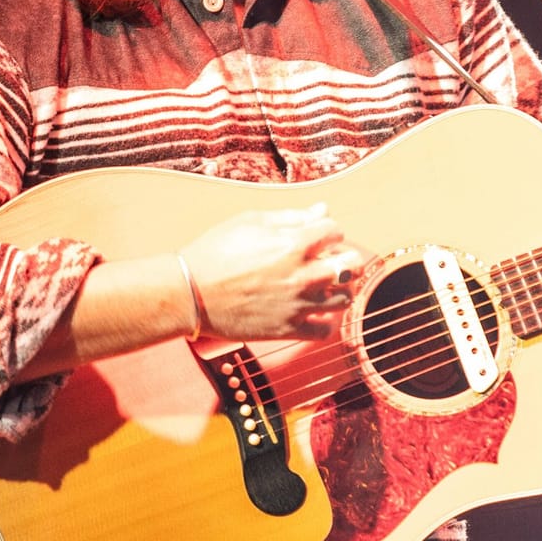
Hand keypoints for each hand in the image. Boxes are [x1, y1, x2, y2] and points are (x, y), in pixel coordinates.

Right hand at [179, 204, 367, 341]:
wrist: (189, 293)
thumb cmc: (215, 252)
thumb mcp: (250, 221)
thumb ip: (291, 216)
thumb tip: (323, 210)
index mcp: (295, 243)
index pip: (336, 231)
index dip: (328, 231)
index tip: (317, 237)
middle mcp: (304, 275)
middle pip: (352, 266)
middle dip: (345, 258)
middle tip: (331, 260)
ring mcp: (299, 304)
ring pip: (344, 298)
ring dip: (338, 289)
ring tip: (323, 286)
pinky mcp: (289, 329)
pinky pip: (325, 330)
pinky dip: (323, 322)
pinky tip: (311, 312)